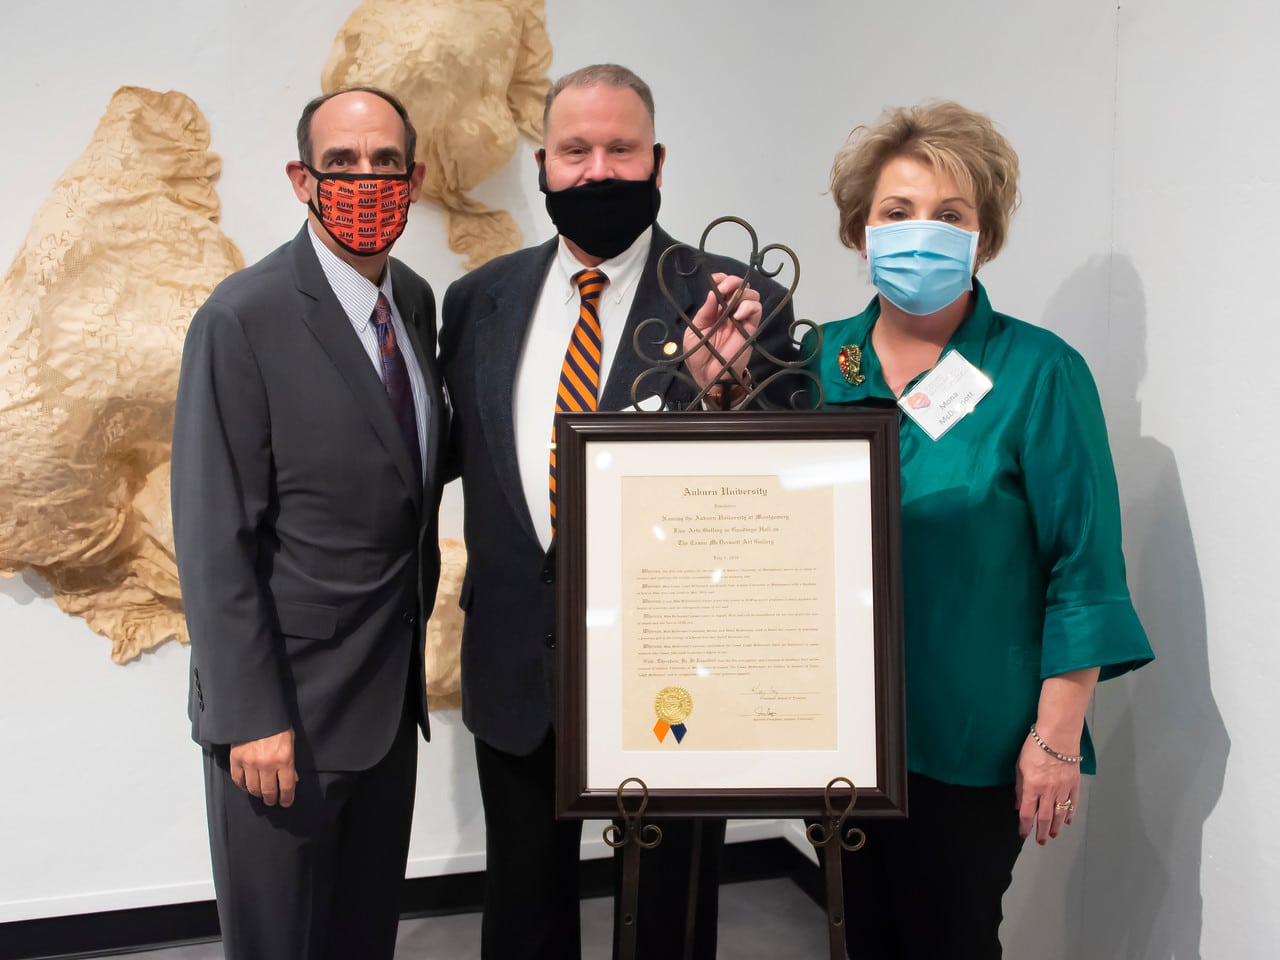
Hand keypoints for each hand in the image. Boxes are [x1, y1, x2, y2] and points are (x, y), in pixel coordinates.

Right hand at [229, 727, 296, 807]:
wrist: (256, 712)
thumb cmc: (276, 726)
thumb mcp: (290, 742)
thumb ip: (290, 762)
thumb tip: (292, 780)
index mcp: (284, 759)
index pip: (286, 787)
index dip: (287, 798)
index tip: (286, 802)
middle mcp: (266, 764)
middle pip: (269, 791)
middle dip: (272, 799)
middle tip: (272, 801)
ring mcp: (250, 763)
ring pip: (253, 789)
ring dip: (258, 794)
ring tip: (261, 794)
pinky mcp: (236, 760)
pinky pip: (238, 780)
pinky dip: (243, 786)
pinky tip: (247, 786)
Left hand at [683, 272, 760, 391]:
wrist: (709, 377)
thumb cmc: (699, 356)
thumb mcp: (694, 332)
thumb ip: (705, 312)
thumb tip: (713, 293)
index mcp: (715, 310)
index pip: (723, 287)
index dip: (722, 279)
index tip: (716, 279)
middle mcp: (730, 311)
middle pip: (740, 287)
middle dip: (733, 282)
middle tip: (723, 289)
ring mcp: (742, 319)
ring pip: (751, 295)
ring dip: (741, 293)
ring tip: (729, 304)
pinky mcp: (751, 328)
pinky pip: (757, 310)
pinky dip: (749, 307)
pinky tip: (737, 316)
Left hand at [1015, 731, 1079, 844]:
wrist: (1058, 735)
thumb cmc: (1035, 746)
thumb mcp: (1020, 766)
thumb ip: (1020, 788)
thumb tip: (1019, 805)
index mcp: (1033, 787)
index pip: (1028, 813)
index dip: (1025, 827)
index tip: (1023, 834)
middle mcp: (1048, 791)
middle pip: (1045, 817)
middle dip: (1042, 832)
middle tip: (1041, 841)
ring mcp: (1063, 788)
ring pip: (1060, 813)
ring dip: (1056, 826)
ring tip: (1053, 835)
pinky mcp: (1074, 783)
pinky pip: (1072, 802)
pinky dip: (1070, 813)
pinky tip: (1068, 820)